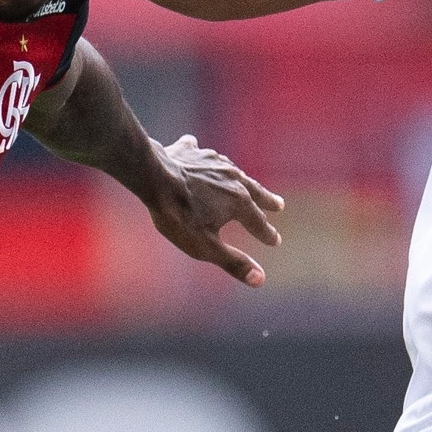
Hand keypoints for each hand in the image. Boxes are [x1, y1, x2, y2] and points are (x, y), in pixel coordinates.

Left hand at [141, 135, 284, 285]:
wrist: (152, 177)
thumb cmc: (178, 216)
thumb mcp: (205, 247)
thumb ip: (233, 262)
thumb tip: (260, 280)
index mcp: (239, 203)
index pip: (259, 223)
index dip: (267, 234)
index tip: (275, 241)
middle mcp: (233, 179)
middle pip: (255, 192)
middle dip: (267, 201)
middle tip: (278, 205)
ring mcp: (214, 162)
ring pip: (234, 173)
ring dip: (242, 180)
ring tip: (246, 182)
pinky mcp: (194, 152)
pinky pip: (203, 153)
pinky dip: (206, 157)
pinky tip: (201, 150)